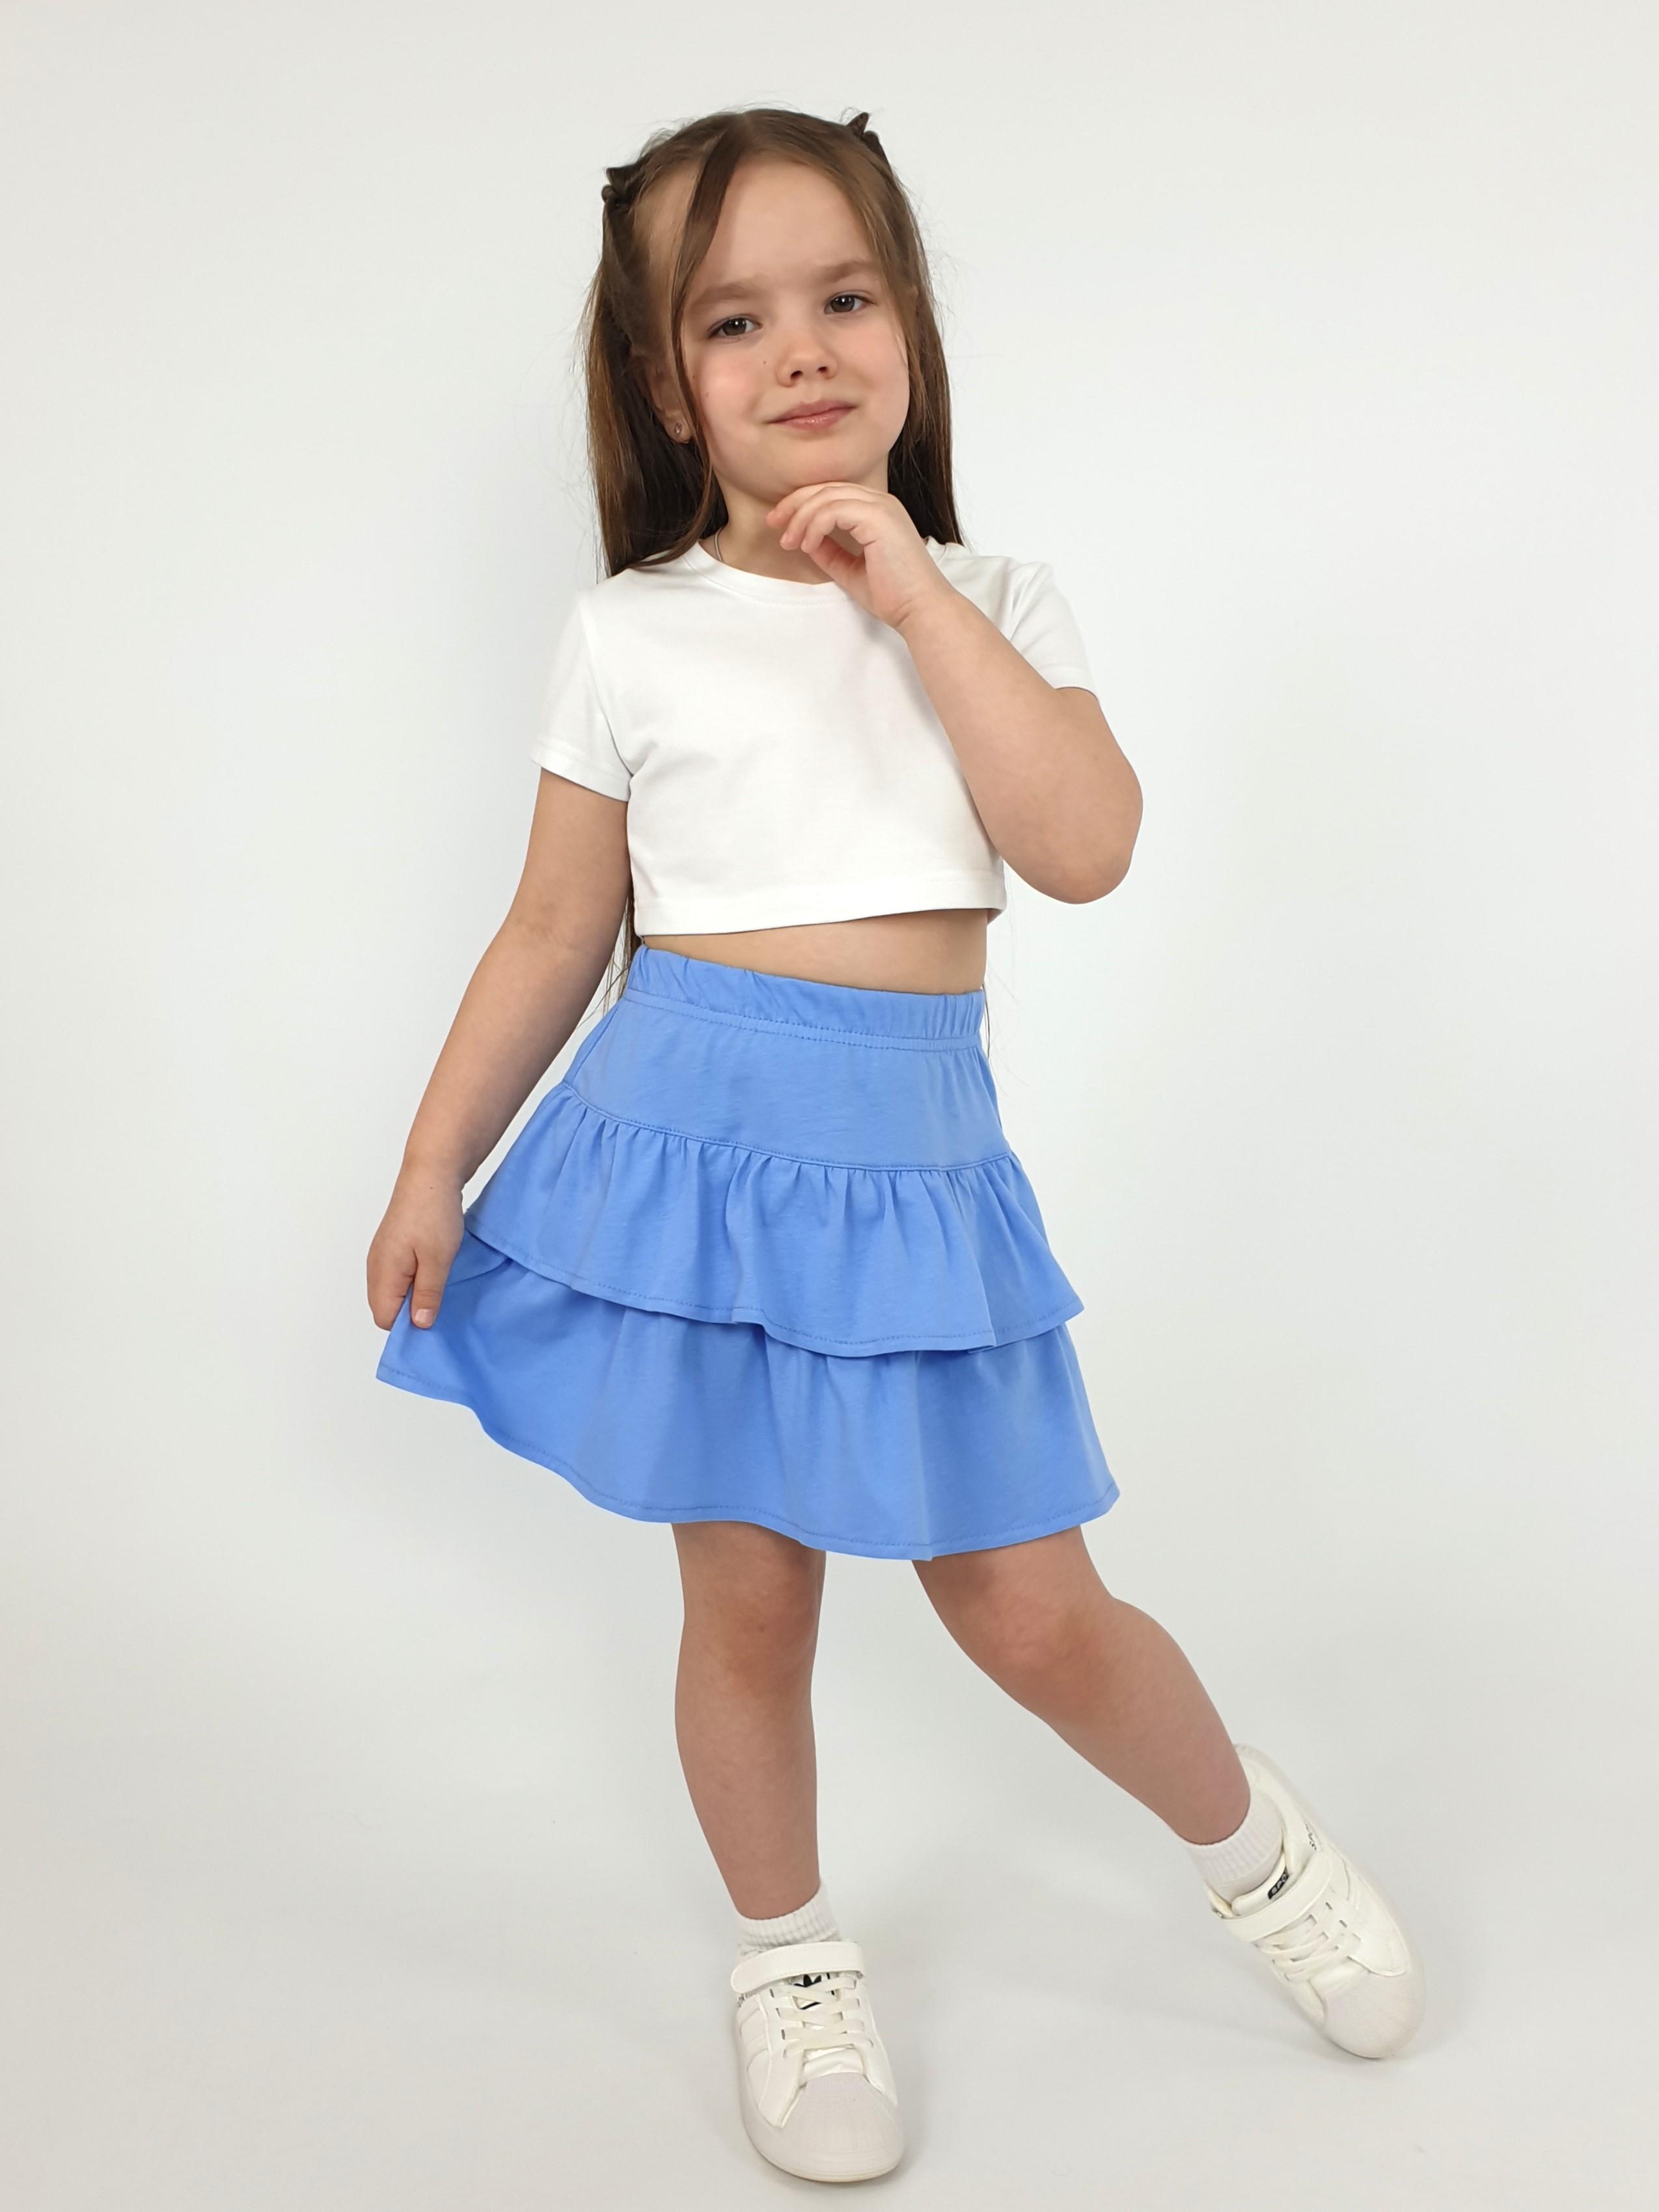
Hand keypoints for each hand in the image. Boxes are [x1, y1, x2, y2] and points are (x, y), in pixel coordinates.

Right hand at [367, 1164, 462, 1329]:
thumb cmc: (433, 1213)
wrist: (430, 1175)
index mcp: (383, 1273)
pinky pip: (396, 1277)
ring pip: (392, 1292)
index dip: (408, 1327)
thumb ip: (427, 1295)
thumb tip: (419, 1325)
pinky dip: (412, 1281)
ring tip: (439, 1285)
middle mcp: (375, 1267)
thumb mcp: (438, 1259)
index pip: (385, 1319)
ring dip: (413, 1296)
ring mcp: (381, 1256)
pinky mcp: (390, 1247)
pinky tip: (432, 1272)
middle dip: (410, 1313)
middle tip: (440, 1302)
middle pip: (386, 1308)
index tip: (433, 1319)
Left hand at [764, 484, 955, 630]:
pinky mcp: (879, 518)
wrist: (920, 609)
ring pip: (827, 496)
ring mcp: (881, 507)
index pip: (832, 493)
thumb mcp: (851, 571)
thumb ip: (830, 552)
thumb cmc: (893, 595)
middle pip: (826, 488)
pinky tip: (807, 545)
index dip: (802, 504)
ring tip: (789, 542)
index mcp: (877, 510)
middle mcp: (881, 502)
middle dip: (795, 504)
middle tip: (774, 524)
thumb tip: (805, 541)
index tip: (780, 525)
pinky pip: (834, 510)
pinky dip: (814, 525)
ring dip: (801, 517)